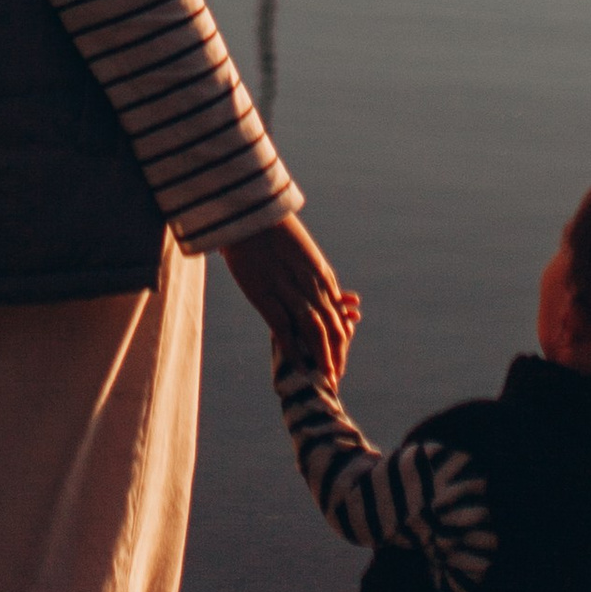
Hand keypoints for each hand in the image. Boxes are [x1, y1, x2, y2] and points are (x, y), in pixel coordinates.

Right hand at [224, 218, 355, 382]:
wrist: (248, 213)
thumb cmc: (268, 227)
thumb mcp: (297, 247)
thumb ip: (306, 266)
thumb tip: (314, 279)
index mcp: (319, 272)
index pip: (337, 312)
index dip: (342, 335)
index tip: (342, 353)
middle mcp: (311, 284)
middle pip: (331, 325)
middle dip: (336, 353)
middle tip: (337, 375)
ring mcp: (290, 290)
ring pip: (315, 331)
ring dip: (322, 357)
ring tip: (327, 378)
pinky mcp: (266, 295)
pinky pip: (284, 329)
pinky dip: (294, 351)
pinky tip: (300, 367)